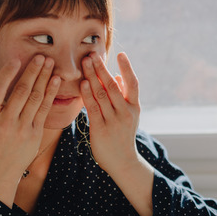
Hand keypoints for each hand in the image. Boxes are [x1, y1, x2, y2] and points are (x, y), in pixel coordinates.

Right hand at [0, 55, 60, 205]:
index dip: (7, 73)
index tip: (17, 59)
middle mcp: (5, 122)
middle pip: (21, 92)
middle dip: (32, 72)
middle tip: (42, 56)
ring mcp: (22, 128)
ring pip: (35, 99)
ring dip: (44, 79)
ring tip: (50, 63)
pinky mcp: (35, 134)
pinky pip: (44, 110)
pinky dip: (50, 94)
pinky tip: (55, 81)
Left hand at [80, 52, 141, 174]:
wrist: (123, 162)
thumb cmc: (124, 136)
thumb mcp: (130, 116)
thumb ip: (124, 96)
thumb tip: (119, 76)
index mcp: (134, 107)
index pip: (133, 83)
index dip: (127, 68)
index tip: (121, 53)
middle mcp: (126, 112)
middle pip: (113, 86)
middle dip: (101, 69)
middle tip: (92, 54)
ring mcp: (114, 121)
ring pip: (102, 94)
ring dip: (92, 77)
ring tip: (84, 63)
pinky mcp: (101, 129)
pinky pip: (93, 108)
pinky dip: (87, 94)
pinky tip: (82, 83)